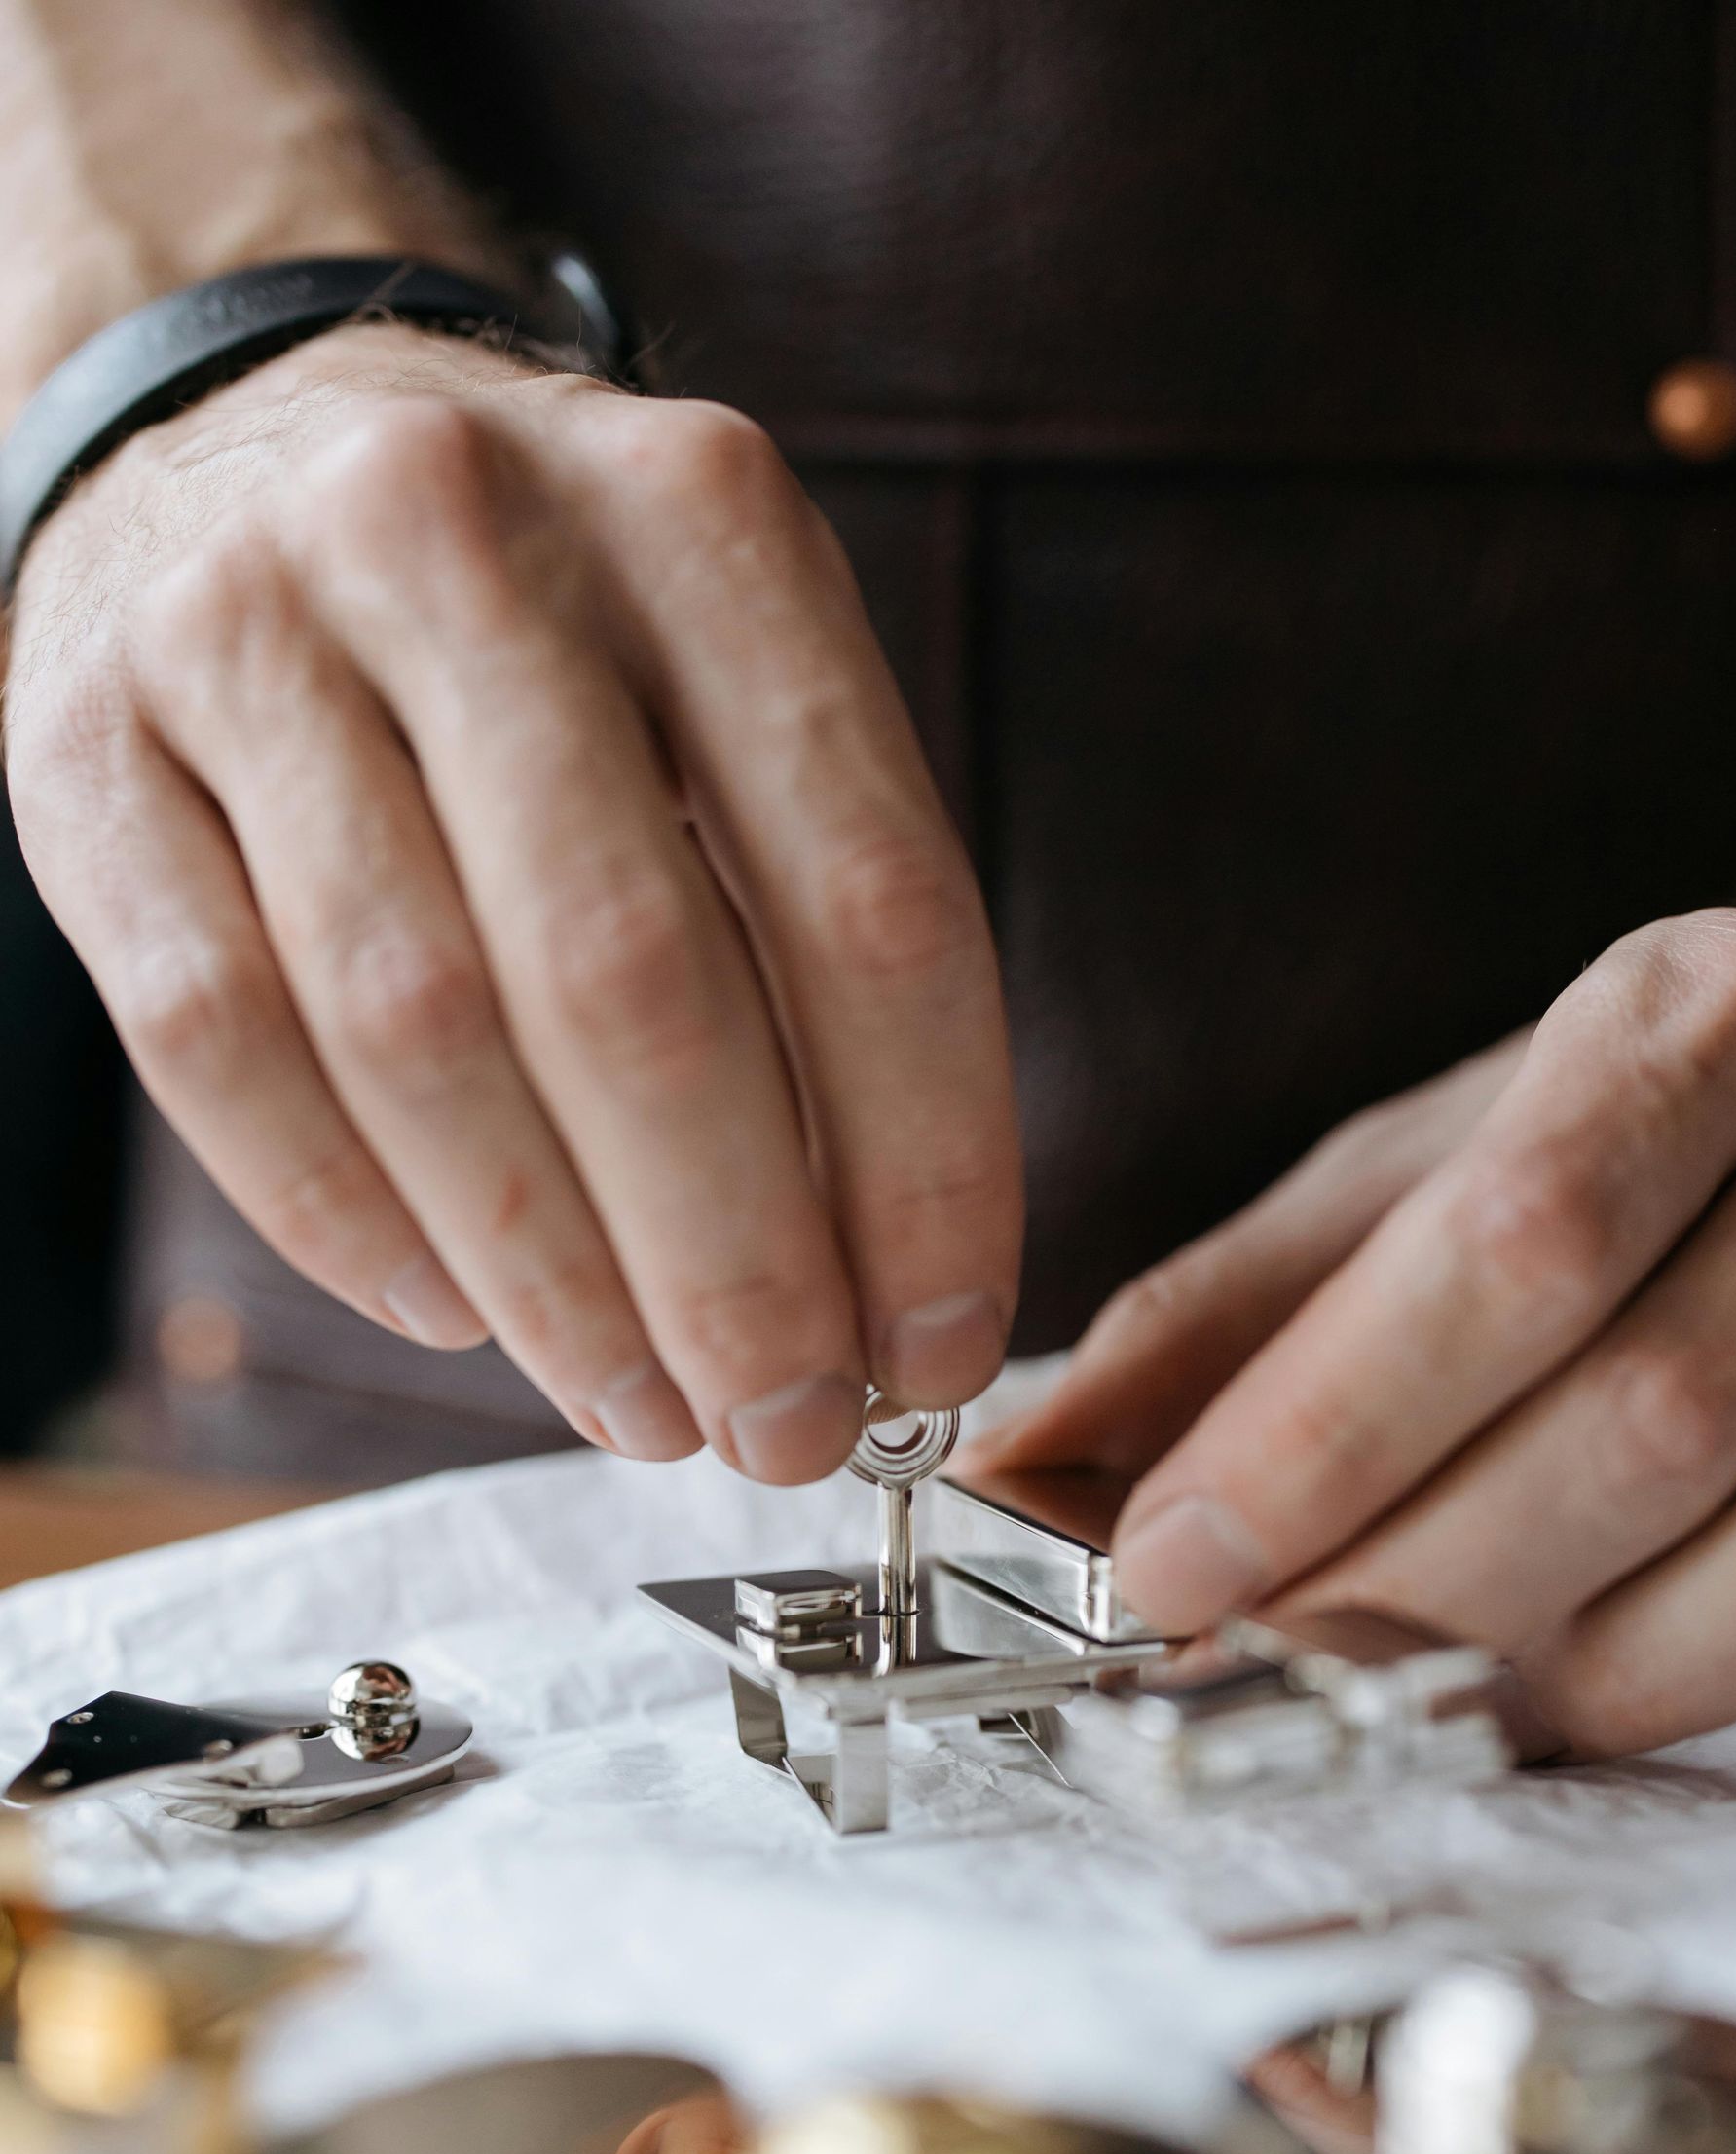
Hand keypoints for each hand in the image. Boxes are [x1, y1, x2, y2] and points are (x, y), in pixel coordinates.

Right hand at [4, 326, 1020, 1478]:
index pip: (867, 895)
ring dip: (549, 1274)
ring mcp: (248, 632)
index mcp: (698, 518)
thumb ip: (809, 928)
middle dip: (732, 1261)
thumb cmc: (544, 619)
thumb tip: (879, 1281)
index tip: (935, 1343)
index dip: (923, 1162)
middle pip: (632, 979)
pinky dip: (347, 1217)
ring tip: (639, 1404)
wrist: (234, 430)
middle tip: (784, 1426)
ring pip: (415, 1026)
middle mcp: (465, 537)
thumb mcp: (724, 677)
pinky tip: (455, 1313)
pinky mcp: (84, 749)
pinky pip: (217, 1037)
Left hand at [980, 910, 1735, 1757]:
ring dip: (1573, 1673)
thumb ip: (1229, 1315)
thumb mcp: (1416, 1174)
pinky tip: (1596, 1682)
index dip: (1330, 1434)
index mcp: (1702, 1017)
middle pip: (1645, 1420)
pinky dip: (1723, 1690)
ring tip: (1419, 1696)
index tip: (1167, 1563)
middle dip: (1419, 1588)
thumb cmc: (1613, 1144)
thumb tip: (1022, 1470)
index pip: (1513, 1243)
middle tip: (1258, 1664)